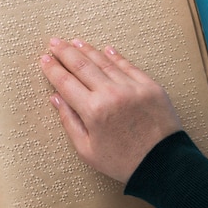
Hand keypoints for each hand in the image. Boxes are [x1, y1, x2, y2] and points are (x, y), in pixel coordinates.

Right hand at [40, 38, 181, 183]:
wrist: (163, 164)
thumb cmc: (123, 162)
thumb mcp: (87, 149)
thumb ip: (69, 121)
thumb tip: (56, 98)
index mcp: (93, 111)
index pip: (66, 83)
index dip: (53, 69)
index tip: (44, 59)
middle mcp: (111, 94)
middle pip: (82, 66)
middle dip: (65, 52)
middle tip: (54, 42)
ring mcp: (132, 88)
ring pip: (104, 62)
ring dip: (87, 50)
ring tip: (75, 42)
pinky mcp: (150, 87)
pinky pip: (128, 66)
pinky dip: (115, 56)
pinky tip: (106, 49)